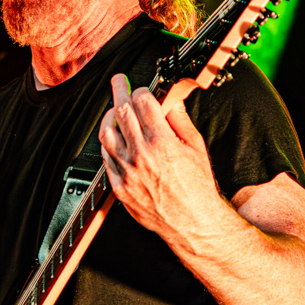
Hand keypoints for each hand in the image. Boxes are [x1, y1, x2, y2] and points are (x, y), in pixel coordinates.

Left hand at [98, 74, 225, 244]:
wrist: (193, 223)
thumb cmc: (198, 189)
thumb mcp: (196, 148)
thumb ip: (180, 120)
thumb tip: (171, 100)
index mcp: (162, 142)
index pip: (143, 102)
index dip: (141, 90)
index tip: (141, 89)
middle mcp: (141, 155)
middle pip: (121, 111)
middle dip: (119, 90)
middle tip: (119, 82)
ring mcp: (127, 172)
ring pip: (106, 133)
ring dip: (109, 117)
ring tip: (114, 111)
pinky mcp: (120, 187)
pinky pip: (106, 159)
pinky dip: (108, 144)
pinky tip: (115, 139)